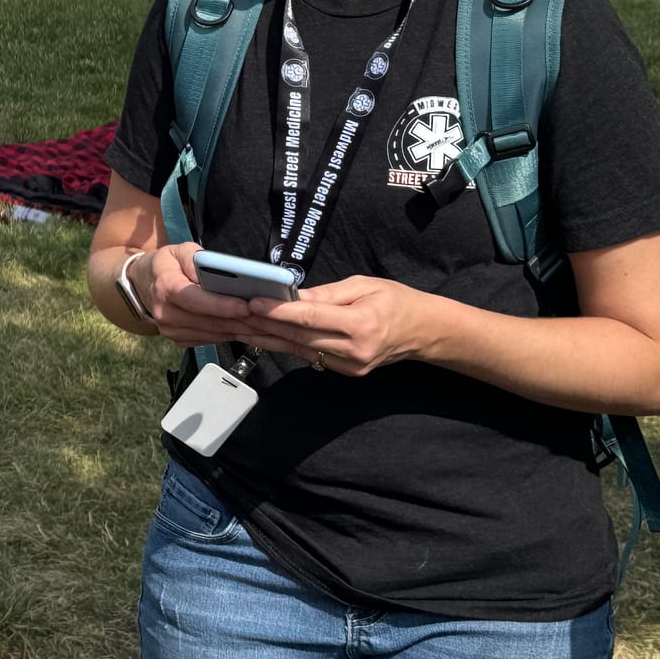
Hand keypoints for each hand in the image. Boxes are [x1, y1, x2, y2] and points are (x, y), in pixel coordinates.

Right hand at [140, 242, 256, 348]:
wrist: (141, 285)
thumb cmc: (165, 265)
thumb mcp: (178, 250)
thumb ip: (196, 257)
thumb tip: (214, 269)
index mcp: (165, 287)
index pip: (195, 300)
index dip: (222, 305)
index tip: (245, 306)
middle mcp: (165, 312)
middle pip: (208, 321)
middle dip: (238, 320)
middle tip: (265, 317)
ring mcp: (170, 330)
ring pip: (211, 334)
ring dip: (237, 330)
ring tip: (260, 323)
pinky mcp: (178, 340)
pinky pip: (208, 340)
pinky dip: (227, 335)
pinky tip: (243, 328)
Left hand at [243, 275, 439, 375]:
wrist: (425, 332)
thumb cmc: (396, 301)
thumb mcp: (364, 285)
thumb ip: (326, 293)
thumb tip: (292, 295)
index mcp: (361, 324)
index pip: (310, 318)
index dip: (278, 311)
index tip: (252, 302)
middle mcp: (354, 350)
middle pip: (300, 337)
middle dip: (264, 324)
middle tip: (234, 312)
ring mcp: (350, 366)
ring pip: (300, 350)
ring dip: (268, 338)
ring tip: (239, 326)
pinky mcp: (346, 373)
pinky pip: (309, 356)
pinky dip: (285, 345)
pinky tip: (263, 337)